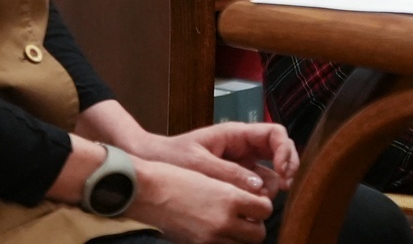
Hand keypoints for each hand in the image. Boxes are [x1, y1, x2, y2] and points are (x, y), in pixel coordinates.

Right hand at [128, 157, 273, 243]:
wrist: (147, 191)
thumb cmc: (176, 176)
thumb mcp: (211, 176)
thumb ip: (235, 190)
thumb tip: (255, 200)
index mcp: (230, 198)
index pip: (265, 209)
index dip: (262, 205)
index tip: (256, 201)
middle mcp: (223, 221)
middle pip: (259, 233)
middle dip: (256, 225)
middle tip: (247, 216)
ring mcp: (211, 237)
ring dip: (242, 236)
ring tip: (233, 225)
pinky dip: (226, 242)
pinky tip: (218, 232)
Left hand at [139, 123, 297, 197]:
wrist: (150, 163)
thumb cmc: (171, 156)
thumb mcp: (198, 163)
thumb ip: (228, 173)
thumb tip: (258, 188)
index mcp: (235, 134)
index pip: (274, 133)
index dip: (285, 150)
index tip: (284, 172)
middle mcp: (242, 146)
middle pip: (278, 151)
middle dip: (287, 167)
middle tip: (285, 188)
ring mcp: (240, 163)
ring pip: (270, 171)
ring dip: (274, 185)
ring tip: (265, 201)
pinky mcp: (234, 179)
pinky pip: (255, 185)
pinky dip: (261, 195)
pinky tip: (256, 206)